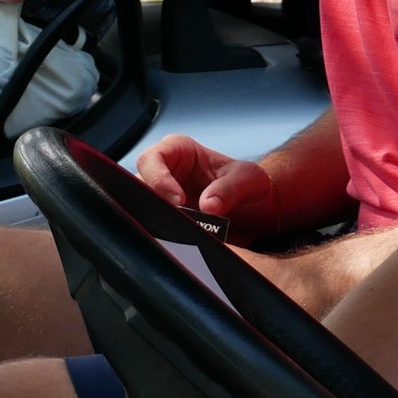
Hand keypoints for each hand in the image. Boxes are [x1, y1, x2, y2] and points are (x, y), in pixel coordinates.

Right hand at [135, 135, 278, 234]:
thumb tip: (208, 206)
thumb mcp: (249, 180)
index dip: (158, 179)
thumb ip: (229, 189)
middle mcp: (165, 172)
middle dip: (155, 205)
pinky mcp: (166, 222)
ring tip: (182, 237)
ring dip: (159, 223)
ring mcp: (163, 198)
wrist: (257, 210)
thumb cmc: (250, 185)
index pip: (152, 159)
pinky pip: (155, 228)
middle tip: (178, 223)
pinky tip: (181, 246)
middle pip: (139, 186)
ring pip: (143, 210)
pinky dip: (164, 237)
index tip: (178, 202)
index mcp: (179, 151)